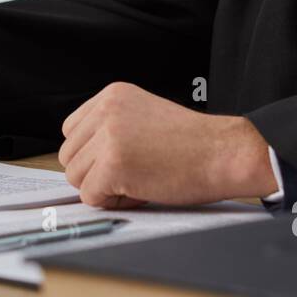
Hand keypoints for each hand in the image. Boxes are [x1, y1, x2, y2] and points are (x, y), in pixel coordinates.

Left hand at [58, 82, 276, 208]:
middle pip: (70, 155)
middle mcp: (107, 110)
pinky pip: (91, 196)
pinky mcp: (113, 164)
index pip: (72, 130)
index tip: (121, 160)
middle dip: (95, 172)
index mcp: (113, 95)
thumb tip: (83, 157)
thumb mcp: (145, 117)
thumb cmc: (195, 143)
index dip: (93, 153)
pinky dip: (113, 202)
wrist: (225, 153)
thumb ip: (113, 127)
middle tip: (132, 174)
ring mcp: (109, 136)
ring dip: (104, 188)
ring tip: (139, 180)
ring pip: (76, 177)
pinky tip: (141, 190)